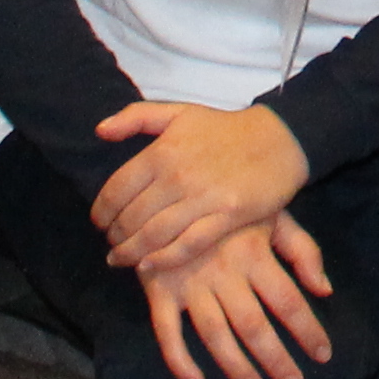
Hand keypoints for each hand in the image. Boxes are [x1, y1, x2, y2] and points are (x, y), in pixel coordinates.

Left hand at [92, 96, 310, 275]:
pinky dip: (162, 259)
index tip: (99, 223)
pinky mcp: (226, 217)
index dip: (101, 212)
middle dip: (114, 236)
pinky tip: (148, 265)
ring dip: (130, 252)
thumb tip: (99, 130)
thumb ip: (136, 117)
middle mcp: (177, 176)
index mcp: (162, 151)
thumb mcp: (179, 112)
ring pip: (153, 235)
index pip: (116, 189)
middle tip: (111, 244)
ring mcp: (202, 198)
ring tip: (120, 259)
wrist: (280, 138)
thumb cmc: (225, 129)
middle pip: (131, 217)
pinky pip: (186, 245)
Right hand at [139, 216, 335, 378]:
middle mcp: (224, 271)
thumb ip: (302, 249)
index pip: (288, 301)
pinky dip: (179, 361)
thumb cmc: (230, 201)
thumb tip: (326, 289)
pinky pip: (166, 331)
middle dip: (276, 359)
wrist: (170, 182)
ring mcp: (189, 282)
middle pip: (254, 325)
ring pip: (215, 334)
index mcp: (254, 252)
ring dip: (235, 366)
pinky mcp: (159, 288)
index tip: (323, 355)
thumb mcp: (272, 213)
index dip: (307, 330)